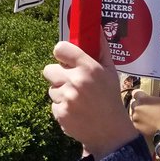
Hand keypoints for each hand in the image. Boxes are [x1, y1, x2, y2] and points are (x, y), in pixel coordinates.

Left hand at [43, 39, 135, 159]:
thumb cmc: (110, 98)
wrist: (110, 132)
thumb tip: (96, 28)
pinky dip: (62, 108)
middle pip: (49, 69)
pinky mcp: (60, 113)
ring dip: (60, 93)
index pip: (60, 48)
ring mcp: (67, 98)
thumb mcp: (111, 72)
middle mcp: (76, 81)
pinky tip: (75, 111)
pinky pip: (53, 104)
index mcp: (88, 67)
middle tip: (71, 82)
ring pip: (51, 88)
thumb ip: (101, 49)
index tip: (65, 59)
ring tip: (77, 99)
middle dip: (58, 75)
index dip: (61, 53)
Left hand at [128, 89, 159, 137]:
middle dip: (139, 104)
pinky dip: (138, 121)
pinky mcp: (135, 125)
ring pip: (133, 112)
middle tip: (146, 108)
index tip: (143, 97)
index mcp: (142, 99)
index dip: (139, 95)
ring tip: (147, 117)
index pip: (135, 92)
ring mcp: (134, 117)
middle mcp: (136, 107)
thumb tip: (157, 92)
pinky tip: (145, 123)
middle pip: (134, 103)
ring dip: (138, 113)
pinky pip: (134, 121)